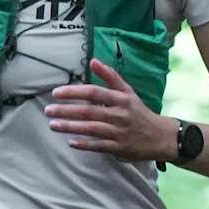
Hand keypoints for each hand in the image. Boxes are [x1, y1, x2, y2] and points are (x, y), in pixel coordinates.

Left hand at [46, 59, 178, 161]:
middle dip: (66, 110)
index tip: (56, 93)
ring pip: (91, 129)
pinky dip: (85, 144)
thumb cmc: (138, 111)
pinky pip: (99, 146)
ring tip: (53, 124)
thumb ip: (109, 76)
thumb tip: (93, 61)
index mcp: (121, 98)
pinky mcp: (119, 147)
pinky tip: (71, 142)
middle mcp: (120, 114)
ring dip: (70, 127)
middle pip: (89, 111)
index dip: (74, 92)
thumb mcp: (127, 91)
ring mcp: (119, 132)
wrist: (160, 136)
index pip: (94, 92)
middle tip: (48, 110)